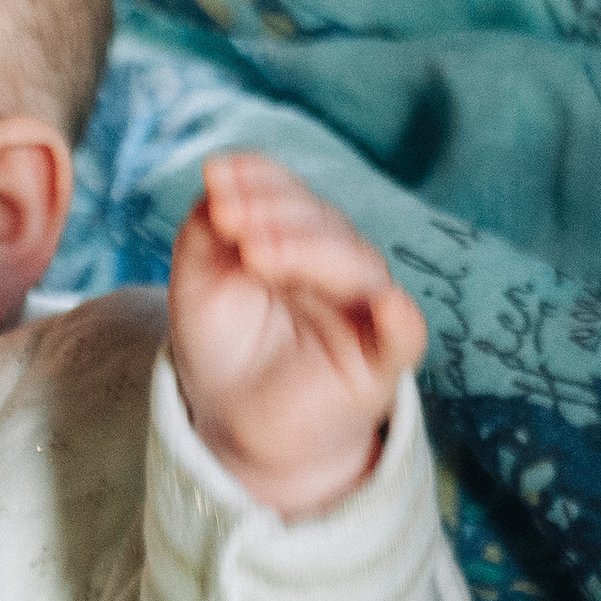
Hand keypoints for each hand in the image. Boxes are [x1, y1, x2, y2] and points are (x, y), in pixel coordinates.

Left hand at [167, 151, 426, 516]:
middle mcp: (337, 264)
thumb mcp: (196, 284)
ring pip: (357, 266)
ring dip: (311, 251)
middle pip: (322, 224)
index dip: (259, 180)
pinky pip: (403, 336)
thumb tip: (218, 178)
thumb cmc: (224, 345)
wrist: (236, 424)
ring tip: (256, 253)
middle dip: (274, 214)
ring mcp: (362, 310)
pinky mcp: (379, 361)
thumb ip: (204, 231)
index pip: (289, 195)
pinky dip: (399, 319)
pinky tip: (386, 305)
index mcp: (297, 237)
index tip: (216, 176)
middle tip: (228, 217)